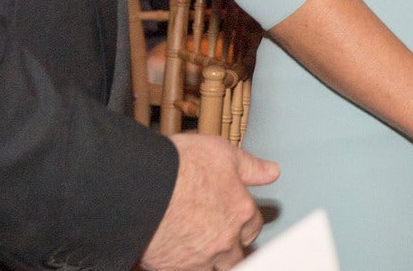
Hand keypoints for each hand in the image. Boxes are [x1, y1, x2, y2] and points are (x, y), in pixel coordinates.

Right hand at [140, 134, 279, 270]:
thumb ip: (250, 167)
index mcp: (241, 211)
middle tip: (212, 233)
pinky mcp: (174, 269)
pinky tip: (175, 254)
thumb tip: (271, 172)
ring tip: (195, 245)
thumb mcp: (222, 153)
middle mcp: (226, 239)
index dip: (243, 221)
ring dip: (208, 260)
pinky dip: (183, 265)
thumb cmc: (178, 166)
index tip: (233, 218)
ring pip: (214, 268)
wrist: (141, 186)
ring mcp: (201, 258)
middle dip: (229, 246)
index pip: (253, 226)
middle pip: (236, 253)